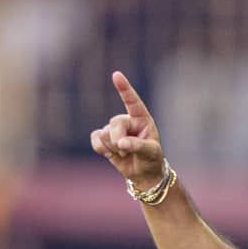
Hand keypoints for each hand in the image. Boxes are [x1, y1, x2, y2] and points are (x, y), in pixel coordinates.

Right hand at [90, 71, 165, 187]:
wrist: (143, 173)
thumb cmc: (151, 159)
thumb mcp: (151, 153)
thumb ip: (138, 146)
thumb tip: (120, 143)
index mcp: (142, 119)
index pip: (132, 101)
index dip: (124, 88)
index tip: (116, 75)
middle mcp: (127, 121)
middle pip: (114, 123)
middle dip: (118, 140)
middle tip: (127, 152)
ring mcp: (114, 129)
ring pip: (104, 133)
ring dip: (113, 148)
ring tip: (124, 154)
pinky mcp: (104, 138)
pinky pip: (95, 139)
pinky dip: (101, 149)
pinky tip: (111, 154)